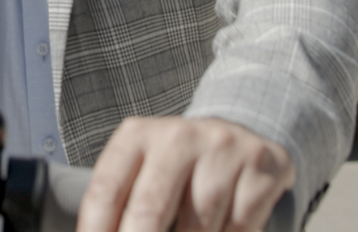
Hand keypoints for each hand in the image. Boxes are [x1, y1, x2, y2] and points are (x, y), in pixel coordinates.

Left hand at [77, 116, 293, 231]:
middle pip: (149, 210)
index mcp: (138, 135)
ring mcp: (223, 150)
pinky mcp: (261, 169)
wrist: (239, 136)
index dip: (97, 230)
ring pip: (197, 226)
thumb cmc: (178, 166)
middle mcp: (178, 136)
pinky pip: (239, 227)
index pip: (106, 191)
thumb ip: (122, 204)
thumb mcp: (144, 169)